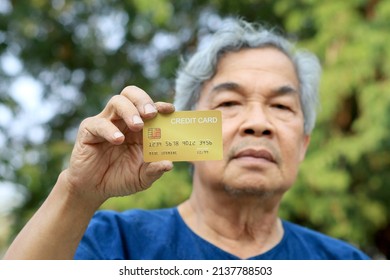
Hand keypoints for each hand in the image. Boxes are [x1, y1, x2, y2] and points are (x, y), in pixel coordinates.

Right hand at [62, 86, 174, 203]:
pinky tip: (118, 140)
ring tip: (138, 126)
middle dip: (143, 100)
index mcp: (139, 128)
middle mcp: (123, 120)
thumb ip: (154, 171)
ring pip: (117, 102)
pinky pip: (99, 123)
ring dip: (130, 111)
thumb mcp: (142, 178)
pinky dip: (110, 130)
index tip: (170, 110)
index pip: (149, 107)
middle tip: (151, 114)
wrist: (94, 189)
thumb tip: (169, 164)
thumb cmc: (120, 179)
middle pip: (132, 94)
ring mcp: (106, 123)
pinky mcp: (89, 131)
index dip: (159, 105)